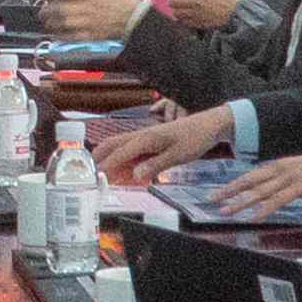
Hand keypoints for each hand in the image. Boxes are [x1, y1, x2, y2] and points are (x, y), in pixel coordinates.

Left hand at [36, 0, 142, 42]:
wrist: (136, 18)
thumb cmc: (126, 2)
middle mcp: (86, 7)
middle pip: (60, 8)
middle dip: (47, 10)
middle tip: (42, 12)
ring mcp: (88, 21)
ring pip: (63, 22)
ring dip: (52, 23)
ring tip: (47, 23)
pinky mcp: (92, 34)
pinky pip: (72, 36)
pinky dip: (62, 36)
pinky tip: (57, 35)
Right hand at [87, 107, 230, 181]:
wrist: (210, 125)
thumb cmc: (195, 138)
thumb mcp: (178, 155)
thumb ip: (155, 165)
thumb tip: (134, 175)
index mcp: (147, 138)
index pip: (121, 152)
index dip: (108, 165)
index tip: (96, 176)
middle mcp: (142, 135)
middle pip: (113, 144)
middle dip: (100, 157)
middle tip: (91, 173)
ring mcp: (146, 137)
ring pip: (121, 147)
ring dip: (112, 160)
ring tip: (106, 176)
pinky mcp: (151, 141)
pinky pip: (132, 151)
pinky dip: (124, 161)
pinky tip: (127, 173)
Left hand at [161, 0, 244, 32]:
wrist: (239, 12)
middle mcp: (196, 0)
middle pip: (172, 1)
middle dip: (173, 1)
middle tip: (178, 2)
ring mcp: (197, 13)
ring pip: (176, 13)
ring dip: (177, 11)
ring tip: (183, 10)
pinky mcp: (199, 23)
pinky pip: (184, 22)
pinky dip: (184, 20)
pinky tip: (189, 17)